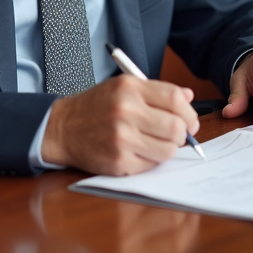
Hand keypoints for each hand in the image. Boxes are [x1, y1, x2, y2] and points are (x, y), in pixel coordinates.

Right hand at [41, 76, 199, 174]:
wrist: (62, 128)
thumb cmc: (96, 107)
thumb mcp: (123, 88)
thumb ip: (156, 92)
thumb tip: (188, 98)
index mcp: (130, 88)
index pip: (175, 99)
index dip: (189, 113)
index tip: (190, 121)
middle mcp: (126, 111)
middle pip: (176, 127)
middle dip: (182, 134)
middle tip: (175, 135)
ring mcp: (122, 137)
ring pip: (168, 150)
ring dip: (167, 149)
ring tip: (154, 143)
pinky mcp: (119, 160)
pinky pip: (151, 164)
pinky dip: (150, 160)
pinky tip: (138, 151)